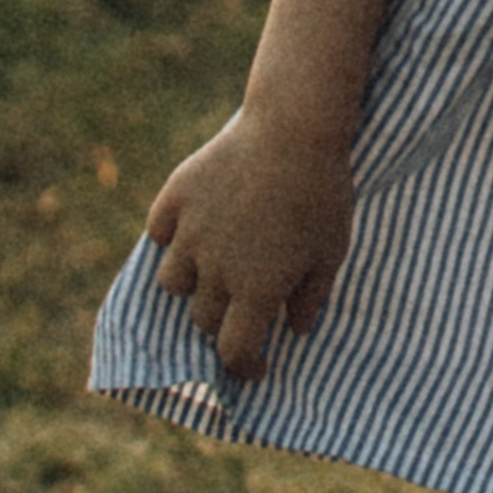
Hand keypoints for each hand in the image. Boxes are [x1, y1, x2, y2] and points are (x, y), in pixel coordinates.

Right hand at [144, 112, 354, 382]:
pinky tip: (190, 230)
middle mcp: (215, 269)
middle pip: (203, 318)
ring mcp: (190, 232)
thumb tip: (296, 331)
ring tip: (211, 271)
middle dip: (222, 322)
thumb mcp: (332, 250)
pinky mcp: (177, 195)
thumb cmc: (323, 192)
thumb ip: (312, 296)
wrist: (295, 126)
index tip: (258, 366)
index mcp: (256, 289)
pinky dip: (170, 236)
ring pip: (172, 281)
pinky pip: (160, 230)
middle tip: (240, 309)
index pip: (235, 350)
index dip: (245, 367)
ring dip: (191, 284)